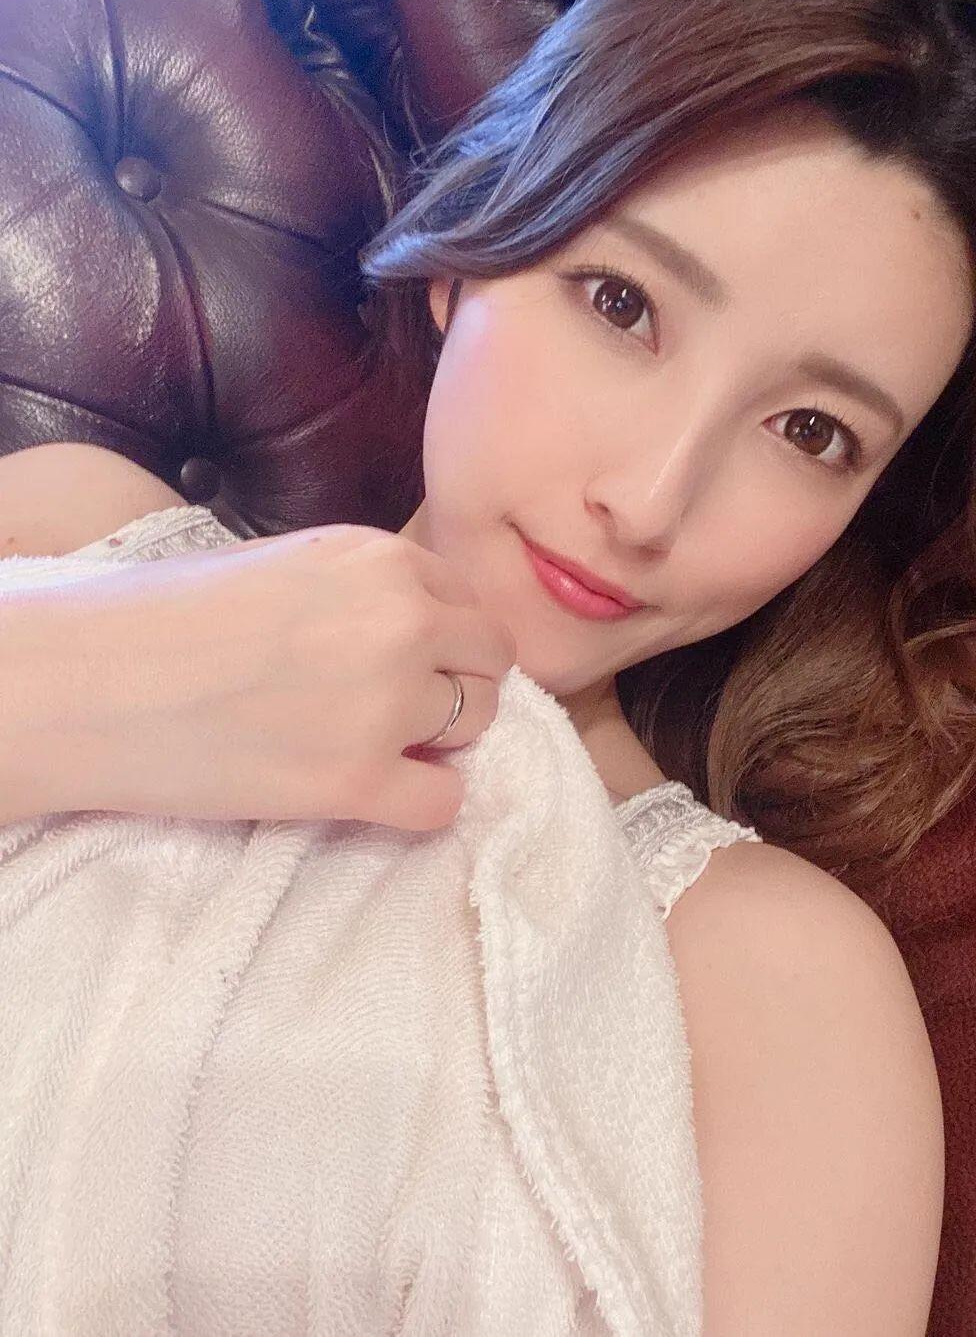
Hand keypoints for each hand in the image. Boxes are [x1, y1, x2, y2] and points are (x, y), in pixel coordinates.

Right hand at [45, 524, 517, 830]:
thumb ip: (370, 589)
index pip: (471, 606)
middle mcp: (403, 623)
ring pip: (479, 727)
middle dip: (457, 687)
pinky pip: (444, 804)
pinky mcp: (356, 782)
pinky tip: (377, 792)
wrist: (95, 680)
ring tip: (373, 744)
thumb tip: (429, 630)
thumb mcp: (292, 564)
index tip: (408, 664)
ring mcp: (386, 704)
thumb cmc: (173, 615)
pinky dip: (422, 804)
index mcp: (384, 560)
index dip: (445, 642)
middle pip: (491, 664)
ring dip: (439, 741)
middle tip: (401, 709)